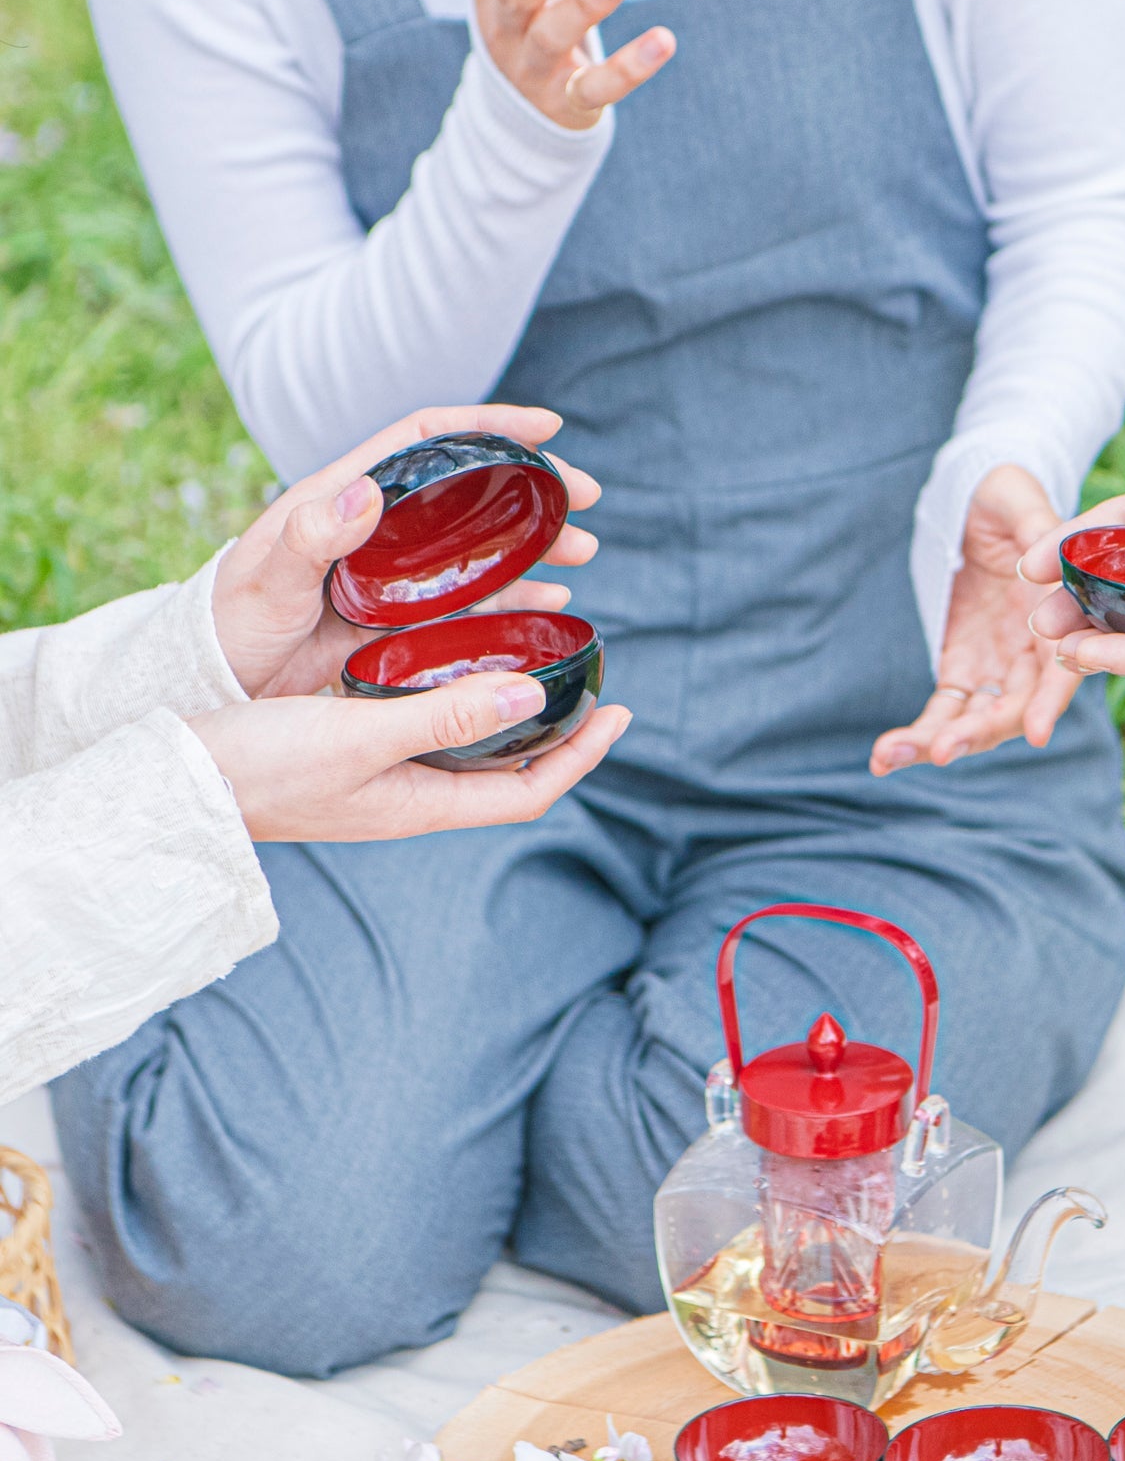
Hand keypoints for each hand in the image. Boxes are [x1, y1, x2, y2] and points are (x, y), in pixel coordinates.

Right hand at [189, 679, 631, 842]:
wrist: (166, 783)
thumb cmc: (256, 767)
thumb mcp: (357, 736)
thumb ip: (444, 717)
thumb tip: (530, 697)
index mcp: (421, 803)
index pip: (530, 790)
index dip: (582, 755)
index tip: (622, 711)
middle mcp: (409, 796)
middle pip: (508, 770)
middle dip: (558, 732)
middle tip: (590, 680)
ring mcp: (379, 778)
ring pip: (467, 746)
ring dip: (509, 710)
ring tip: (536, 660)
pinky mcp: (347, 752)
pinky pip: (424, 726)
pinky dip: (455, 695)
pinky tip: (449, 657)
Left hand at [212, 403, 598, 699]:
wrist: (218, 681)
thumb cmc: (232, 620)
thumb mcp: (267, 576)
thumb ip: (314, 534)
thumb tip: (369, 489)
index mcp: (348, 495)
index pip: (429, 439)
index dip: (489, 424)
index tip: (547, 426)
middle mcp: (382, 528)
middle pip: (472, 490)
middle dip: (536, 487)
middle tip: (587, 497)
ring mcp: (398, 575)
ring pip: (482, 547)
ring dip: (537, 545)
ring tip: (582, 551)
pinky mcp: (405, 622)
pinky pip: (473, 604)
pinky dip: (516, 601)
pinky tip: (551, 604)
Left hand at [871, 465, 1080, 774]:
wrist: (979, 502)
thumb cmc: (1008, 498)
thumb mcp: (1022, 503)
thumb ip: (1039, 531)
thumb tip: (1041, 564)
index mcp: (1061, 618)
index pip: (1061, 668)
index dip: (1050, 702)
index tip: (1037, 734)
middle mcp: (1034, 654)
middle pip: (1014, 709)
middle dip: (978, 732)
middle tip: (941, 750)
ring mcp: (997, 667)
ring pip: (974, 720)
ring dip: (935, 743)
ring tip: (888, 758)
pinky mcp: (963, 670)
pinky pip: (944, 712)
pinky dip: (917, 736)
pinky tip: (881, 758)